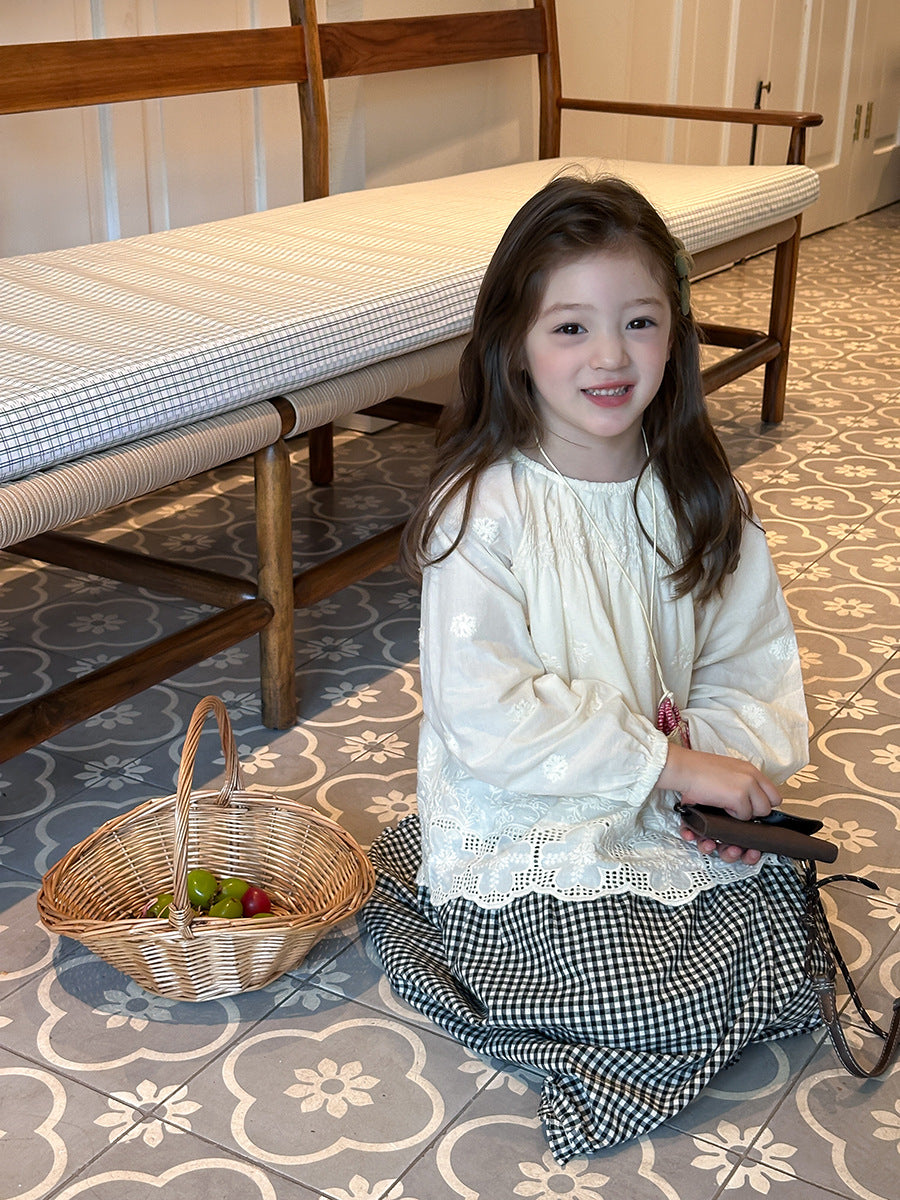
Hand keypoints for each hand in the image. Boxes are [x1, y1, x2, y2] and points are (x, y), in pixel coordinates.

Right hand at [658, 743, 780, 863]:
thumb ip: (741, 781)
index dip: (763, 802)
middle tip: (739, 808)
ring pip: (760, 811)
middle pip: (770, 804)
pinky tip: (722, 806)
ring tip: (729, 807)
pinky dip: (733, 815)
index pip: (773, 792)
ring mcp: (747, 786)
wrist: (685, 768)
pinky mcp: (739, 797)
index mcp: (750, 769)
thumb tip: (748, 797)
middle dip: (755, 810)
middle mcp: (752, 776)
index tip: (753, 806)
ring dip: (745, 813)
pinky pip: (745, 815)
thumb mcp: (727, 770)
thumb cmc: (699, 769)